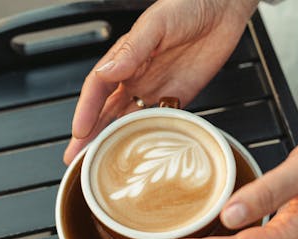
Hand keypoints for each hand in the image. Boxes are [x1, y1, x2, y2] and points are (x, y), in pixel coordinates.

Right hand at [63, 0, 258, 163]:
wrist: (222, 11)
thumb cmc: (187, 7)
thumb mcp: (156, 23)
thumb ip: (133, 49)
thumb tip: (110, 70)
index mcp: (125, 58)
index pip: (97, 88)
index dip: (86, 110)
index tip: (78, 132)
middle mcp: (135, 77)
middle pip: (105, 111)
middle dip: (89, 135)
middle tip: (76, 160)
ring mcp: (154, 90)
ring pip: (126, 121)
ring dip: (110, 142)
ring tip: (97, 164)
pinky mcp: (176, 99)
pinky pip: (156, 122)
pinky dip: (144, 138)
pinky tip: (136, 153)